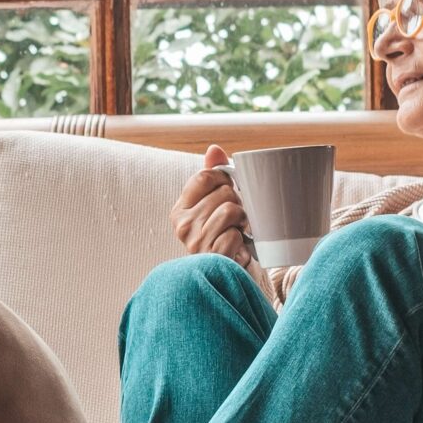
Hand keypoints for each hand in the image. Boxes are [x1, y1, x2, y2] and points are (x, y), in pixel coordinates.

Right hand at [173, 144, 249, 261]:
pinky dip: (242, 242)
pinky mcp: (210, 257)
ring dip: (242, 222)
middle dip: (238, 203)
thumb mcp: (216, 205)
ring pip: (230, 210)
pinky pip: (234, 235)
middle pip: (224, 192)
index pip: (205, 176)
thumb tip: (214, 149)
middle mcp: (182, 225)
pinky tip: (236, 249)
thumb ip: (213, 175)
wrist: (229, 273)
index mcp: (180, 209)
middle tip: (236, 219)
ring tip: (237, 232)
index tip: (229, 192)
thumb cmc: (224, 236)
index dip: (225, 180)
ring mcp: (195, 242)